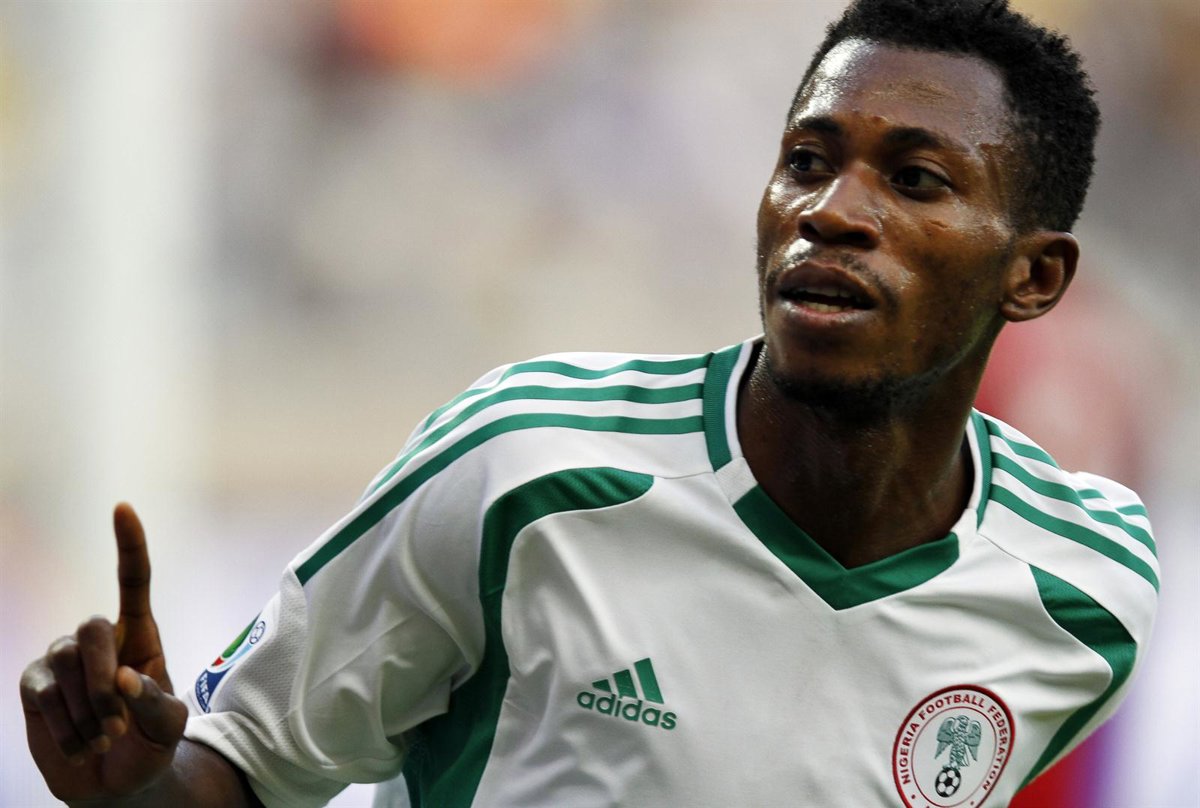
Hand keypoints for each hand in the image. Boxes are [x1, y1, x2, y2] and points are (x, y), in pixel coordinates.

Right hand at [20, 503, 188, 801]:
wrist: (116, 785)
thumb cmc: (150, 744)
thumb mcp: (169, 728)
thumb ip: (155, 703)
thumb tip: (124, 678)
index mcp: (141, 635)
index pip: (133, 581)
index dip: (129, 545)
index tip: (122, 508)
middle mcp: (99, 639)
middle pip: (91, 628)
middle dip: (100, 680)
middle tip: (118, 726)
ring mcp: (62, 659)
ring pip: (64, 663)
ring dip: (86, 711)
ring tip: (105, 741)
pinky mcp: (35, 685)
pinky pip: (41, 692)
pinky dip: (65, 726)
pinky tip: (82, 747)